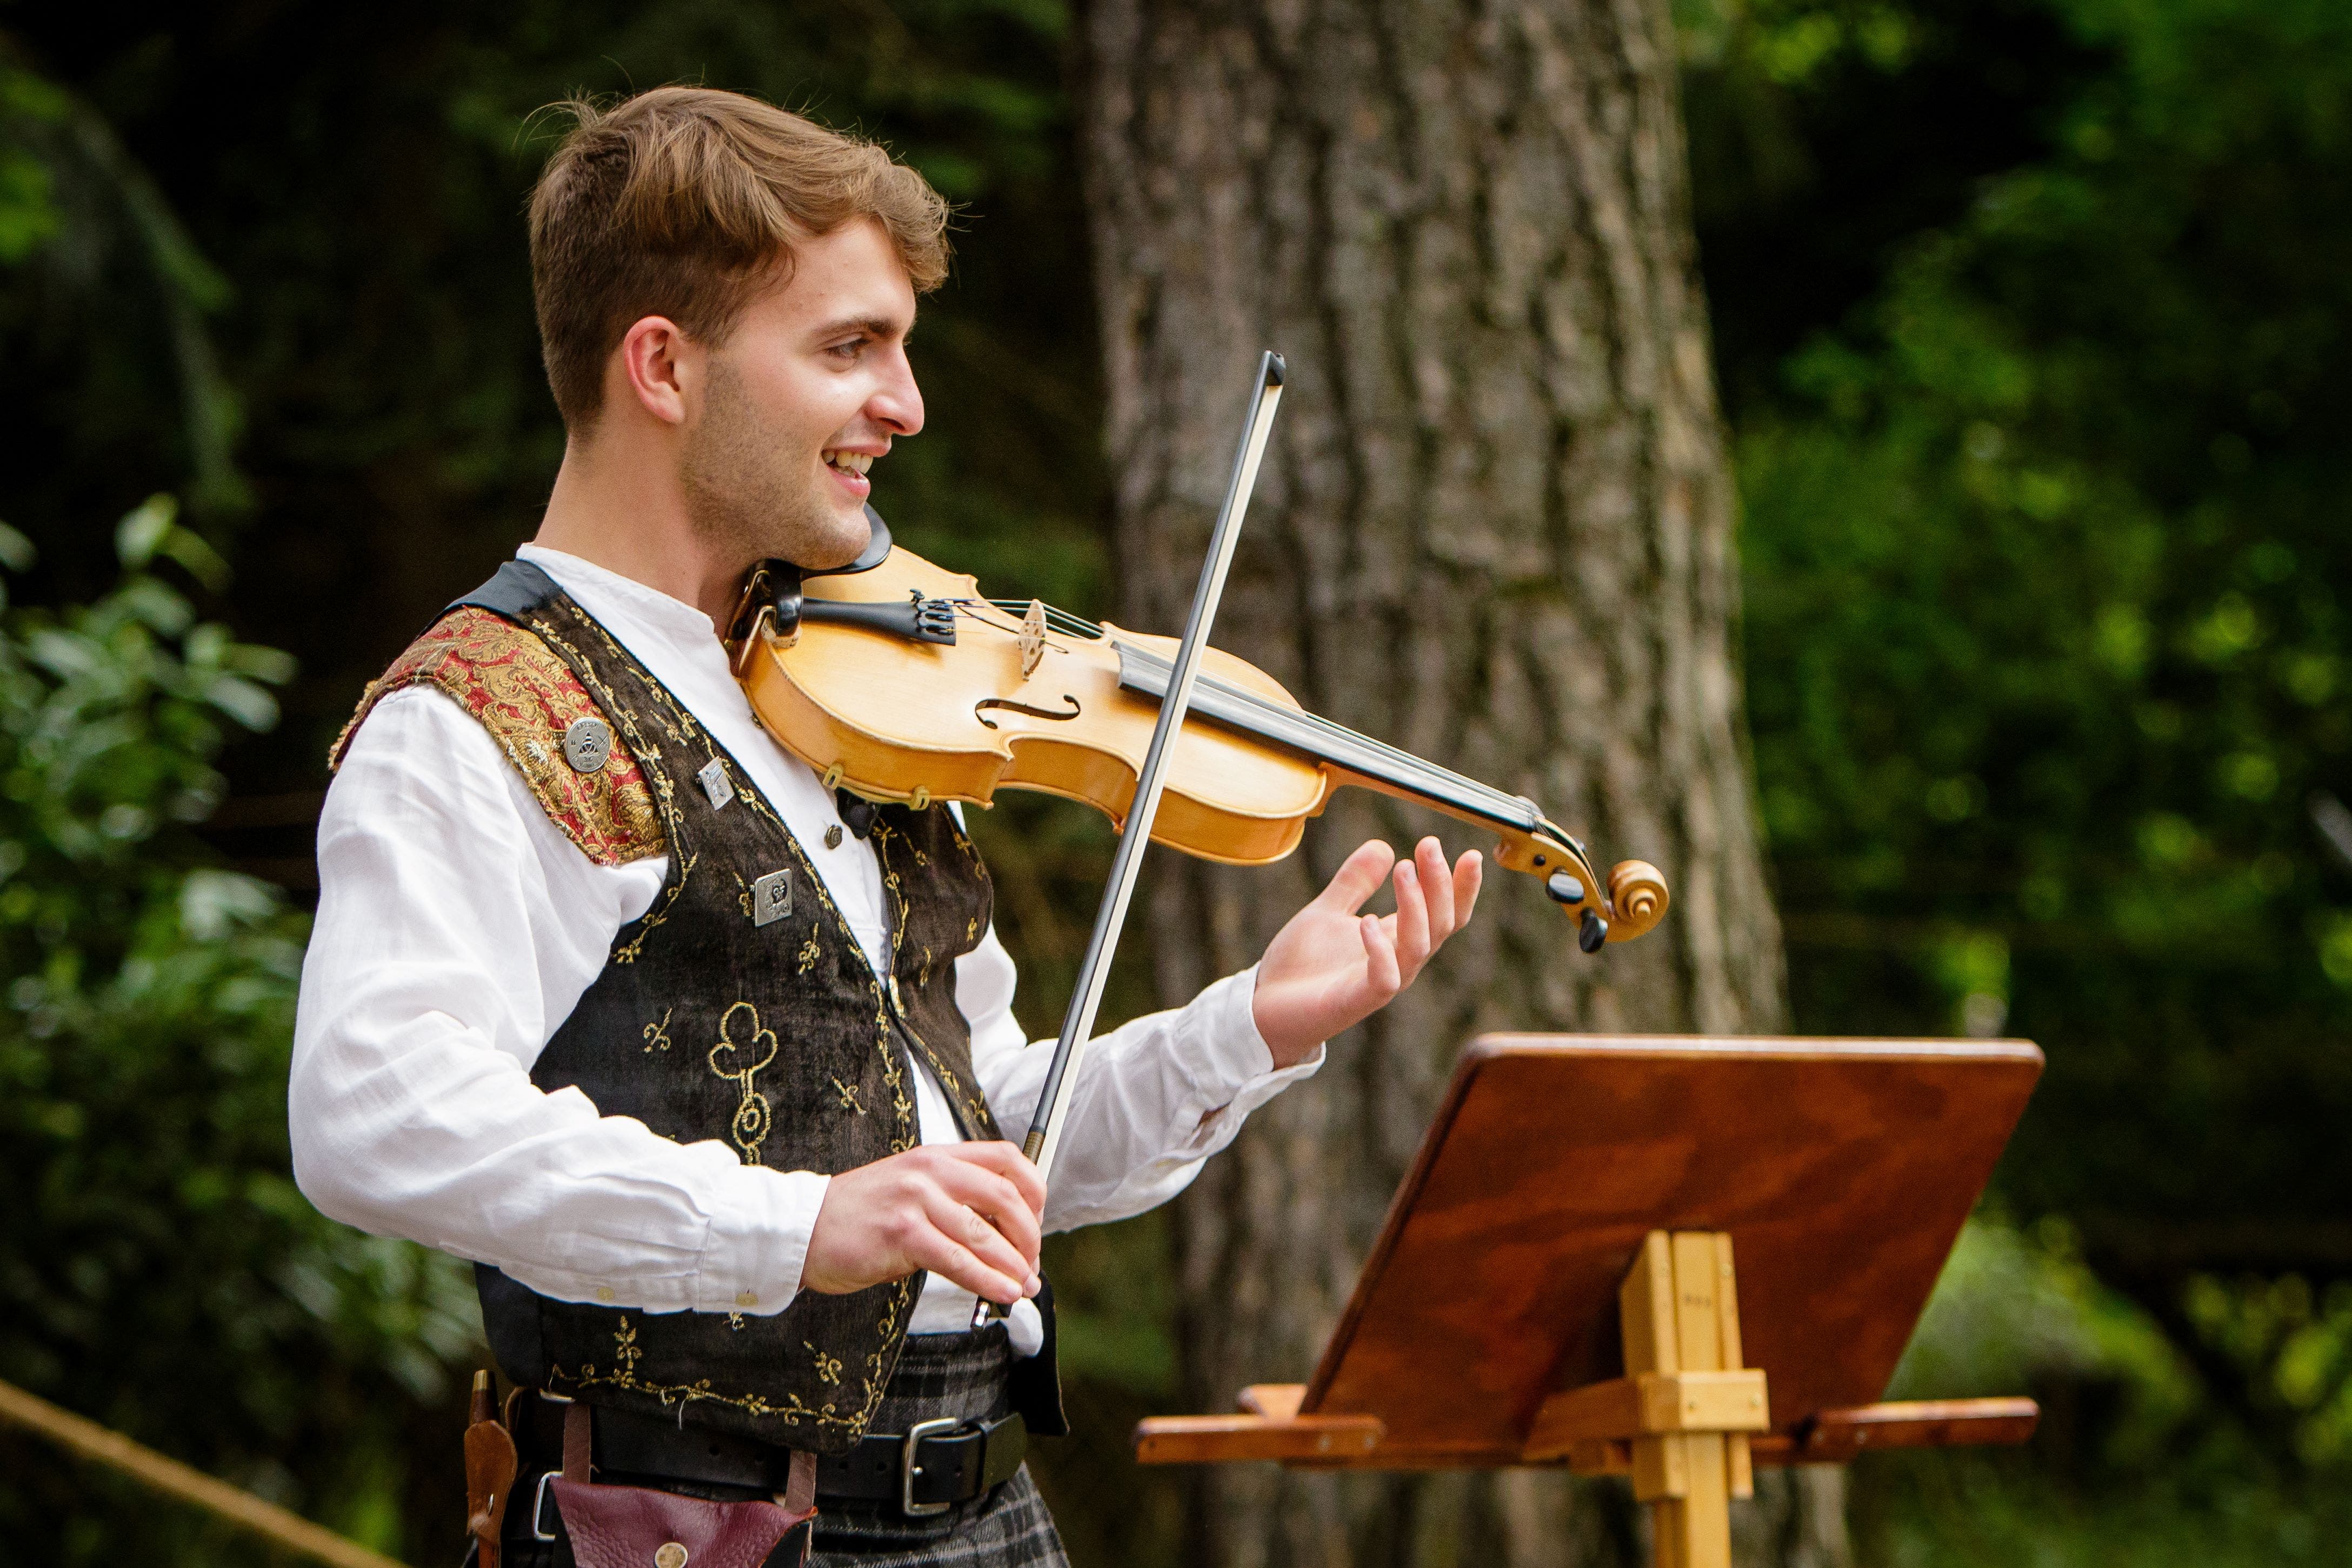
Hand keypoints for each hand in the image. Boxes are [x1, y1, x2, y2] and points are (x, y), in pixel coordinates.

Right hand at [802, 1142, 1045, 1304]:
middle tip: (1032, 1264)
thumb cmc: (857, 1217)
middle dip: (1029, 1236)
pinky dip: (987, 1280)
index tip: (1038, 1222)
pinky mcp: (902, 1233)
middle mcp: (930, 1171)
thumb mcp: (910, 1191)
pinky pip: (957, 1260)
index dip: (1034, 1191)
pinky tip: (1002, 1293)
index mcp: (936, 1156)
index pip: (1006, 1159)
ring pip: (984, 1233)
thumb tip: (1002, 1238)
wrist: (802, 1228)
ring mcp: (915, 1200)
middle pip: (1005, 1196)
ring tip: (1024, 1287)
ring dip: (1013, 1265)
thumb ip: (951, 1202)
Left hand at [1251, 836, 1482, 1066]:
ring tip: (1404, 869)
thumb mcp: (1328, 910)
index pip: (1444, 914)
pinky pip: (1384, 979)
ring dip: (1415, 906)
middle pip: (1440, 925)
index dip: (1461, 888)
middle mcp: (1398, 961)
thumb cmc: (1301, 965)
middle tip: (1430, 845)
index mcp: (1397, 939)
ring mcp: (1380, 983)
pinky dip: (1381, 950)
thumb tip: (1384, 846)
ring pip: (1418, 947)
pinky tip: (1366, 921)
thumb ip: (1355, 881)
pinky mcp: (1355, 1002)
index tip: (1471, 854)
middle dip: (1441, 884)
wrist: (1265, 1006)